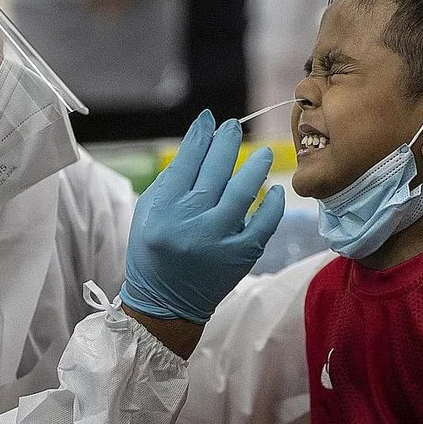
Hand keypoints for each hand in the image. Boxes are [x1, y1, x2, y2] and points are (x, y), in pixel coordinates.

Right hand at [120, 110, 285, 324]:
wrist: (165, 303)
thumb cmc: (153, 251)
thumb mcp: (148, 213)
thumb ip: (171, 181)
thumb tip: (200, 145)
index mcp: (164, 208)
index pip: (186, 160)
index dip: (200, 135)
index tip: (209, 120)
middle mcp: (190, 221)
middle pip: (214, 170)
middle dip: (226, 142)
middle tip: (234, 127)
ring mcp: (217, 240)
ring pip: (243, 192)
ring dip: (255, 167)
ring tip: (264, 153)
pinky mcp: (239, 256)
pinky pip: (263, 224)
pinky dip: (272, 205)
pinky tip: (274, 191)